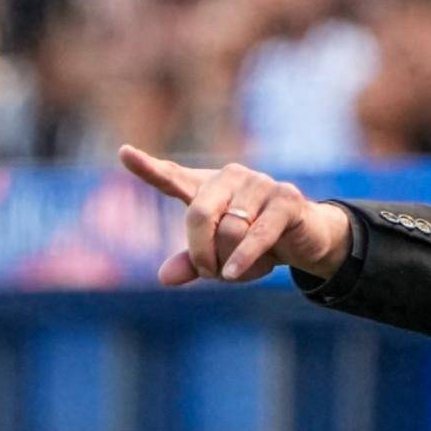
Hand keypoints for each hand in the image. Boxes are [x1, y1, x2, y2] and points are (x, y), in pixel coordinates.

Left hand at [118, 144, 350, 285]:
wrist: (306, 239)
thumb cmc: (256, 243)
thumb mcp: (222, 256)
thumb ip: (192, 263)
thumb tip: (164, 278)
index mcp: (208, 187)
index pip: (172, 176)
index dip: (147, 167)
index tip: (124, 153)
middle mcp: (232, 177)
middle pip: (199, 214)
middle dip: (200, 252)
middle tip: (209, 273)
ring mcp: (261, 184)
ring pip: (230, 229)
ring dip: (229, 260)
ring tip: (236, 271)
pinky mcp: (286, 198)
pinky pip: (257, 233)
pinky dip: (244, 258)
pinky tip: (233, 274)